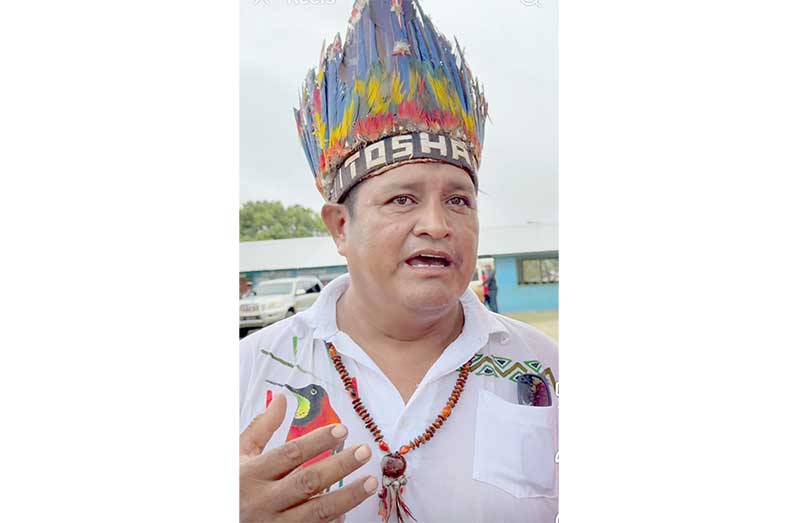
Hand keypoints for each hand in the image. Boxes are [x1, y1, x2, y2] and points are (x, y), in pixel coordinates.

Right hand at [240, 393, 377, 521]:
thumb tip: (282, 398)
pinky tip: (349, 511)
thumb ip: (262, 428)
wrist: (214, 518)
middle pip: (307, 482)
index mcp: (252, 474)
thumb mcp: (239, 455)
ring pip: (316, 512)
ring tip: (370, 482)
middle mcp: (264, 500)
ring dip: (347, 497)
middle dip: (339, 466)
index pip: (290, 454)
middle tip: (364, 452)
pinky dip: (332, 522)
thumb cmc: (231, 485)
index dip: (317, 441)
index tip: (341, 430)